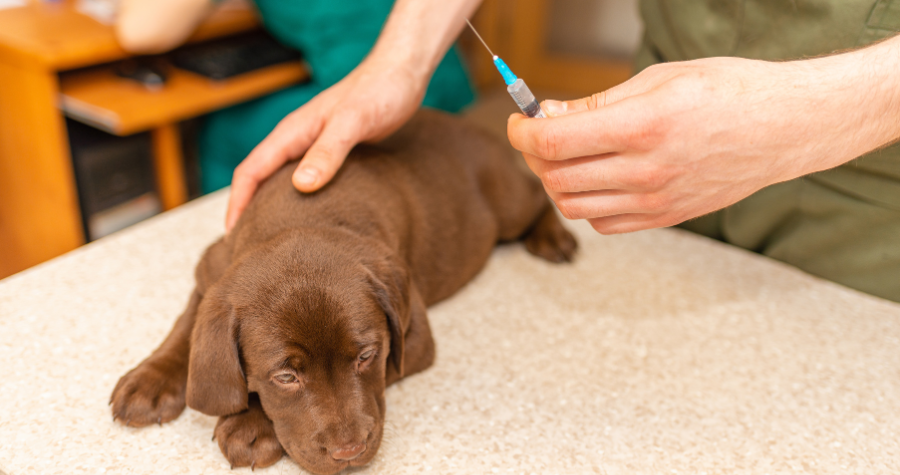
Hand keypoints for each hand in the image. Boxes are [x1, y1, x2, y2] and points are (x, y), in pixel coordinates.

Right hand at [224, 0, 481, 231]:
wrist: (401, 71)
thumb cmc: (380, 91)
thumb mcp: (354, 122)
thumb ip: (328, 151)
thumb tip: (300, 186)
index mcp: (293, 132)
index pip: (250, 171)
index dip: (237, 204)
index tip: (233, 237)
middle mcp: (298, 139)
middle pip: (260, 178)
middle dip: (248, 211)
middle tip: (248, 249)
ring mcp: (314, 144)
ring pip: (281, 179)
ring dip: (271, 206)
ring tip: (273, 240)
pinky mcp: (334, 150)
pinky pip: (306, 178)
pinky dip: (299, 199)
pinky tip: (311, 218)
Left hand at [507, 47, 899, 233]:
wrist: (785, 127)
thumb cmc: (728, 91)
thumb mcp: (658, 78)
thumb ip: (596, 103)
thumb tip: (545, 116)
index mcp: (643, 126)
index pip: (554, 142)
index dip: (522, 132)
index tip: (519, 122)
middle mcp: (646, 170)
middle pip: (556, 176)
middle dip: (534, 155)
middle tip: (540, 134)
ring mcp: (656, 201)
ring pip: (574, 205)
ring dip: (557, 180)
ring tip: (566, 155)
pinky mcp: (665, 218)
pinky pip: (603, 223)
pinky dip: (586, 202)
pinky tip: (596, 177)